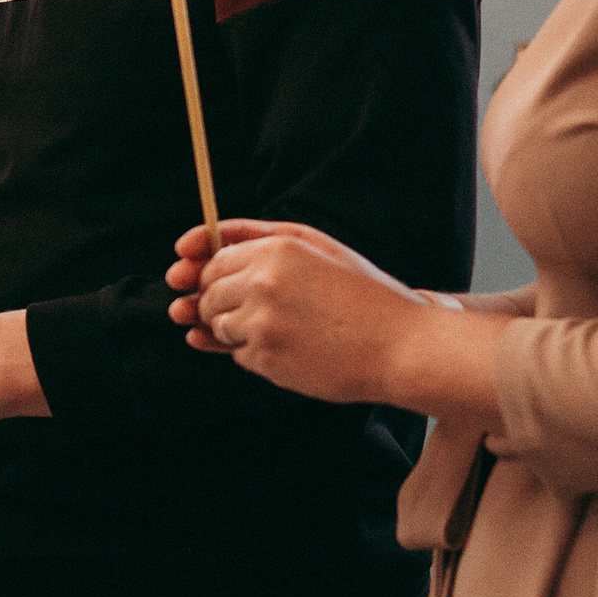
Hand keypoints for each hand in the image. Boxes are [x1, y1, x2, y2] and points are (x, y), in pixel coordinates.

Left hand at [166, 218, 436, 405]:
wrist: (402, 346)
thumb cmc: (364, 294)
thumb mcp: (318, 248)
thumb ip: (259, 236)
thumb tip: (195, 247)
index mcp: (276, 249)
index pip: (212, 260)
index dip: (206, 273)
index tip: (207, 285)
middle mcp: (262, 283)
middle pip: (207, 295)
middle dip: (218, 304)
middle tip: (259, 311)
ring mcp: (262, 324)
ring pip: (218, 327)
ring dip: (237, 330)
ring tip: (285, 328)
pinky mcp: (267, 359)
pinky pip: (240, 356)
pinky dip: (257, 354)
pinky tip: (294, 348)